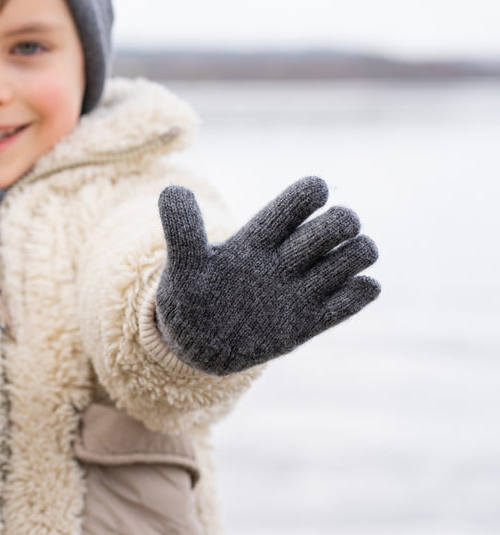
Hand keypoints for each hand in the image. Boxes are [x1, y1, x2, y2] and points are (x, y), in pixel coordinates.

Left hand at [155, 177, 378, 374]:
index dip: (310, 193)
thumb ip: (182, 230)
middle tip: (309, 250)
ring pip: (357, 254)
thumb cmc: (189, 298)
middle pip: (339, 222)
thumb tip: (173, 189)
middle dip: (340, 224)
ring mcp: (304, 287)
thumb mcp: (183, 266)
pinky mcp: (313, 320)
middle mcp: (290, 256)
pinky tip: (340, 297)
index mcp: (261, 236)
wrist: (198, 345)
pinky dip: (361, 292)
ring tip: (325, 275)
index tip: (309, 199)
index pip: (299, 200)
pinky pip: (358, 295)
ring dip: (355, 256)